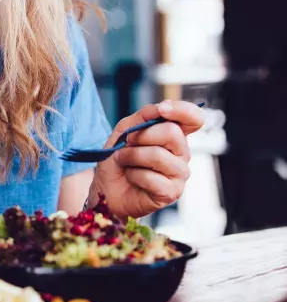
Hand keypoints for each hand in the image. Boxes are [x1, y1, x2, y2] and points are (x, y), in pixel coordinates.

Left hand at [90, 100, 205, 218]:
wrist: (106, 187)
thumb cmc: (119, 158)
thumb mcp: (125, 130)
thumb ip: (143, 116)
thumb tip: (160, 108)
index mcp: (174, 136)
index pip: (194, 119)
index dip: (182, 110)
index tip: (162, 110)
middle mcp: (182, 154)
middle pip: (172, 133)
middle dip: (141, 136)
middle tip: (127, 144)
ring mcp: (179, 174)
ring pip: (158, 155)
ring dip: (131, 156)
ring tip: (124, 161)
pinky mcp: (172, 192)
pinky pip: (151, 177)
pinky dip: (133, 175)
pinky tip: (132, 177)